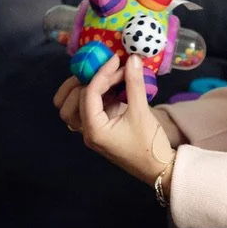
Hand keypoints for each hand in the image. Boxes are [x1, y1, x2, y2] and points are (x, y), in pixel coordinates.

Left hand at [53, 55, 173, 183]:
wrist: (158, 169)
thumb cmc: (149, 144)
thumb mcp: (142, 112)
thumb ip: (134, 84)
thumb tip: (133, 59)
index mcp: (94, 130)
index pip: (88, 94)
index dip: (101, 73)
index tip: (115, 60)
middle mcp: (86, 132)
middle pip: (68, 102)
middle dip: (87, 81)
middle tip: (109, 71)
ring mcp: (90, 131)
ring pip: (70, 107)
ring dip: (83, 89)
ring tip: (104, 78)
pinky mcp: (97, 129)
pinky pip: (84, 110)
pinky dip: (93, 96)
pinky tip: (110, 88)